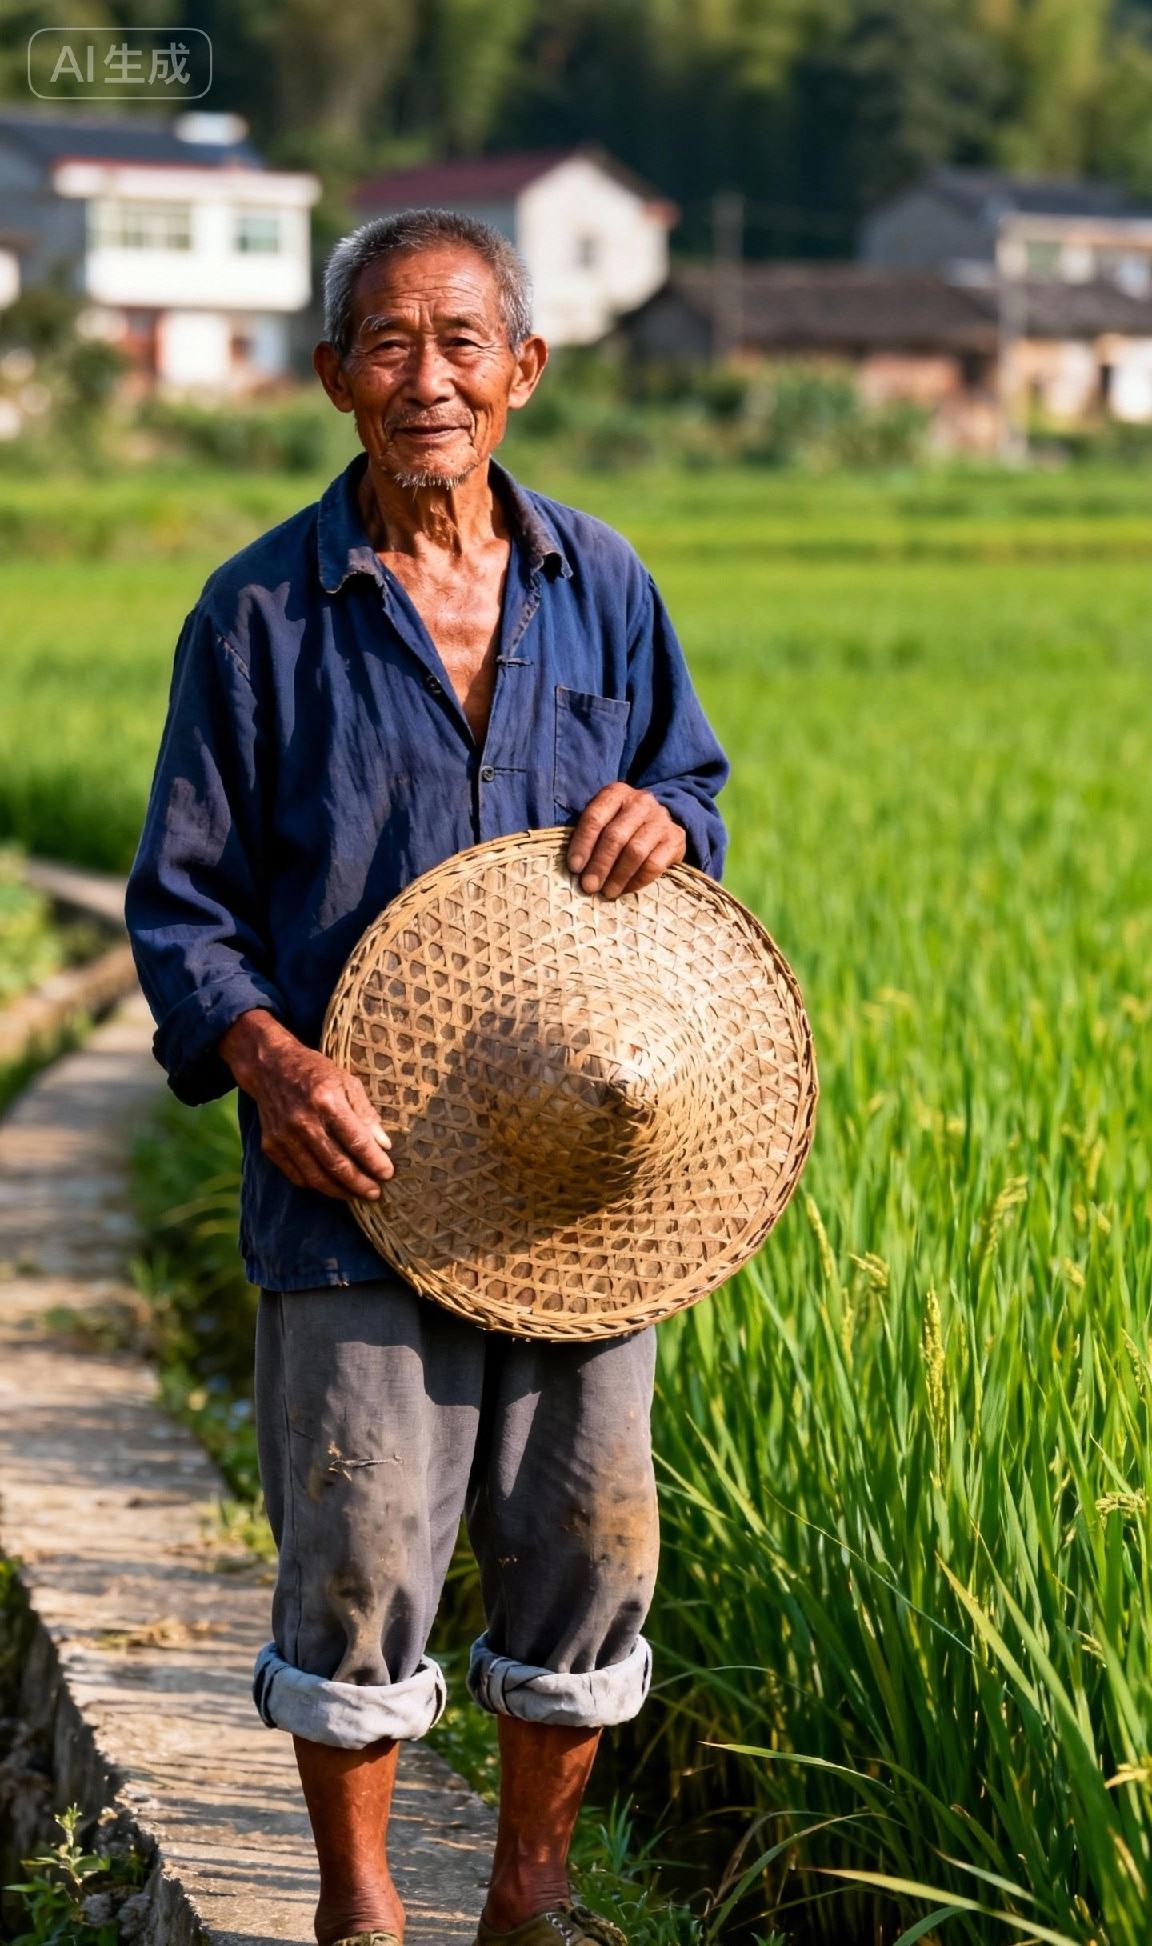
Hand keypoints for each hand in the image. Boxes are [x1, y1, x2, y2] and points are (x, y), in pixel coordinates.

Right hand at [217, 1009, 393, 1202]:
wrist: (270, 1067)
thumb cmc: (315, 1072)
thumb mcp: (346, 1082)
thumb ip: (365, 1113)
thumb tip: (384, 1145)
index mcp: (326, 1100)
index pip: (356, 1141)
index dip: (374, 1161)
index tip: (388, 1174)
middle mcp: (303, 1120)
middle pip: (336, 1164)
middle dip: (360, 1184)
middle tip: (376, 1193)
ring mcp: (284, 1136)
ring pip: (316, 1176)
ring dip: (340, 1191)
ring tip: (357, 1195)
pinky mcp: (271, 1146)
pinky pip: (297, 1175)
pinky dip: (316, 1185)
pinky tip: (332, 1186)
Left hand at [565, 784, 686, 897]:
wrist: (661, 822)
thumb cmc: (623, 825)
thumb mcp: (605, 819)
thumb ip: (590, 834)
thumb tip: (576, 867)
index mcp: (617, 793)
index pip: (595, 818)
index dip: (582, 844)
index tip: (574, 868)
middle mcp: (641, 802)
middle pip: (616, 836)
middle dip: (600, 865)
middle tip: (589, 886)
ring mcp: (661, 819)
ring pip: (635, 851)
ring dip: (618, 876)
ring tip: (607, 892)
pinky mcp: (675, 838)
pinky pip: (654, 864)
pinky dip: (638, 880)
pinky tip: (626, 889)